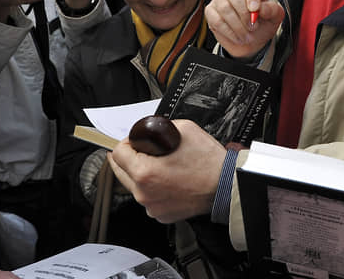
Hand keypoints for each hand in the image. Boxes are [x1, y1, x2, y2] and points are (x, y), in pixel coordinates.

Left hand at [108, 119, 225, 222]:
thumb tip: (148, 132)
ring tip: (162, 166)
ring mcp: (152, 206)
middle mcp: (144, 193)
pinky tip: (169, 179)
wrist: (226, 185)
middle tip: (143, 150)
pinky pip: (148, 197)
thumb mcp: (183, 129)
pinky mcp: (160, 214)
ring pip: (134, 186)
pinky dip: (154, 188)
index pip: (117, 154)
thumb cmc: (209, 162)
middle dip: (130, 158)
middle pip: (121, 171)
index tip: (134, 141)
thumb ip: (159, 129)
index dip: (126, 142)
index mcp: (145, 172)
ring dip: (142, 174)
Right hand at [205, 0, 283, 58]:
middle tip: (253, 26)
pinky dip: (229, 32)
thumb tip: (262, 8)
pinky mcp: (210, 12)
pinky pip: (217, 20)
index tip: (255, 9)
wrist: (251, 40)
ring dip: (238, 26)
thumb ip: (272, 10)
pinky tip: (237, 37)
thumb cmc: (262, 24)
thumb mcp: (274, 17)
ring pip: (224, 8)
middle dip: (244, 13)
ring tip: (247, 35)